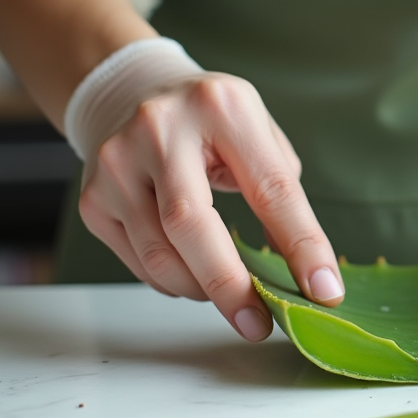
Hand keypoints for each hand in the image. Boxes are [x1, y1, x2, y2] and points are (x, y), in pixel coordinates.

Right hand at [77, 72, 344, 341]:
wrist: (135, 93)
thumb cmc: (211, 122)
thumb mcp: (258, 136)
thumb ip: (280, 195)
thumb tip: (302, 272)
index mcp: (222, 107)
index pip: (270, 189)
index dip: (302, 245)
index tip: (324, 290)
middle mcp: (160, 130)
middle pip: (192, 225)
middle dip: (231, 286)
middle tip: (259, 324)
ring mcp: (117, 164)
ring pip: (160, 254)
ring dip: (202, 288)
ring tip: (228, 289)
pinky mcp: (93, 198)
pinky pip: (138, 262)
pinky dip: (173, 280)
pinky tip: (192, 270)